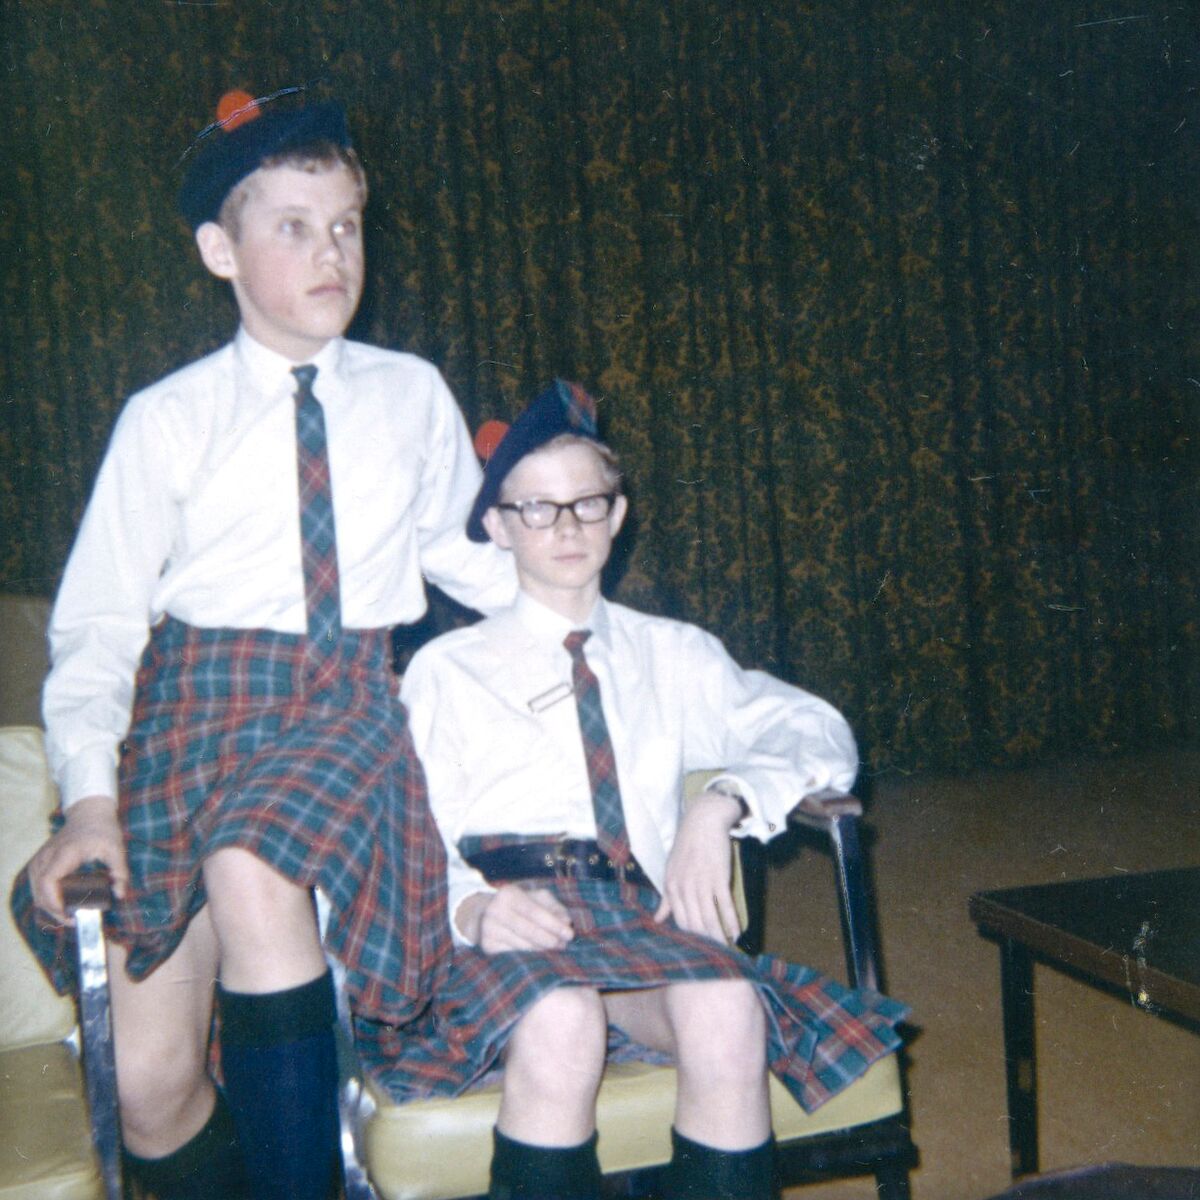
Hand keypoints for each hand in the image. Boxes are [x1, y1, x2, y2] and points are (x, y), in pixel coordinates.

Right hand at [27, 794, 127, 924]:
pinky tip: (61, 904)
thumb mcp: (116, 849)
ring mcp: (40, 859)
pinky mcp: (40, 862)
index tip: (68, 914)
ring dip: (49, 906)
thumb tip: (120, 895)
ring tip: (68, 915)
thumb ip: (120, 872)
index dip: (54, 902)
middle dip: (54, 910)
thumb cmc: (103, 830)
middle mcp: (46, 857)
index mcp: (64, 853)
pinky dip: (46, 897)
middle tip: (73, 921)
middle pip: (39, 891)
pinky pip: (37, 885)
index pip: (48, 882)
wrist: (89, 813)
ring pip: (36, 890)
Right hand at [457, 884, 574, 953]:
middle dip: (550, 939)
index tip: (570, 934)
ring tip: (555, 949)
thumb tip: (566, 922)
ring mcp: (488, 930)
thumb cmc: (519, 905)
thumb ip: (554, 907)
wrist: (484, 915)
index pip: (534, 912)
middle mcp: (494, 911)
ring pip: (523, 945)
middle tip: (564, 945)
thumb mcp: (536, 898)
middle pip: (528, 930)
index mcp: (508, 894)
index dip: (553, 924)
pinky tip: (539, 955)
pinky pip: (514, 955)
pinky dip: (530, 957)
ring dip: (542, 950)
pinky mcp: (487, 947)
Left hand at [654, 790, 742, 943]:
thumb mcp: (671, 871)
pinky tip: (737, 932)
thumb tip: (657, 920)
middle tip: (716, 953)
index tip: (701, 947)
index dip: (692, 937)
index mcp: (671, 886)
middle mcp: (684, 887)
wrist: (703, 821)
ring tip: (726, 949)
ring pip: (709, 918)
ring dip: (719, 936)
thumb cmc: (687, 846)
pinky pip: (724, 905)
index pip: (680, 921)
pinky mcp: (718, 877)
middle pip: (695, 923)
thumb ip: (666, 898)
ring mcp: (701, 883)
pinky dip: (731, 921)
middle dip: (706, 941)